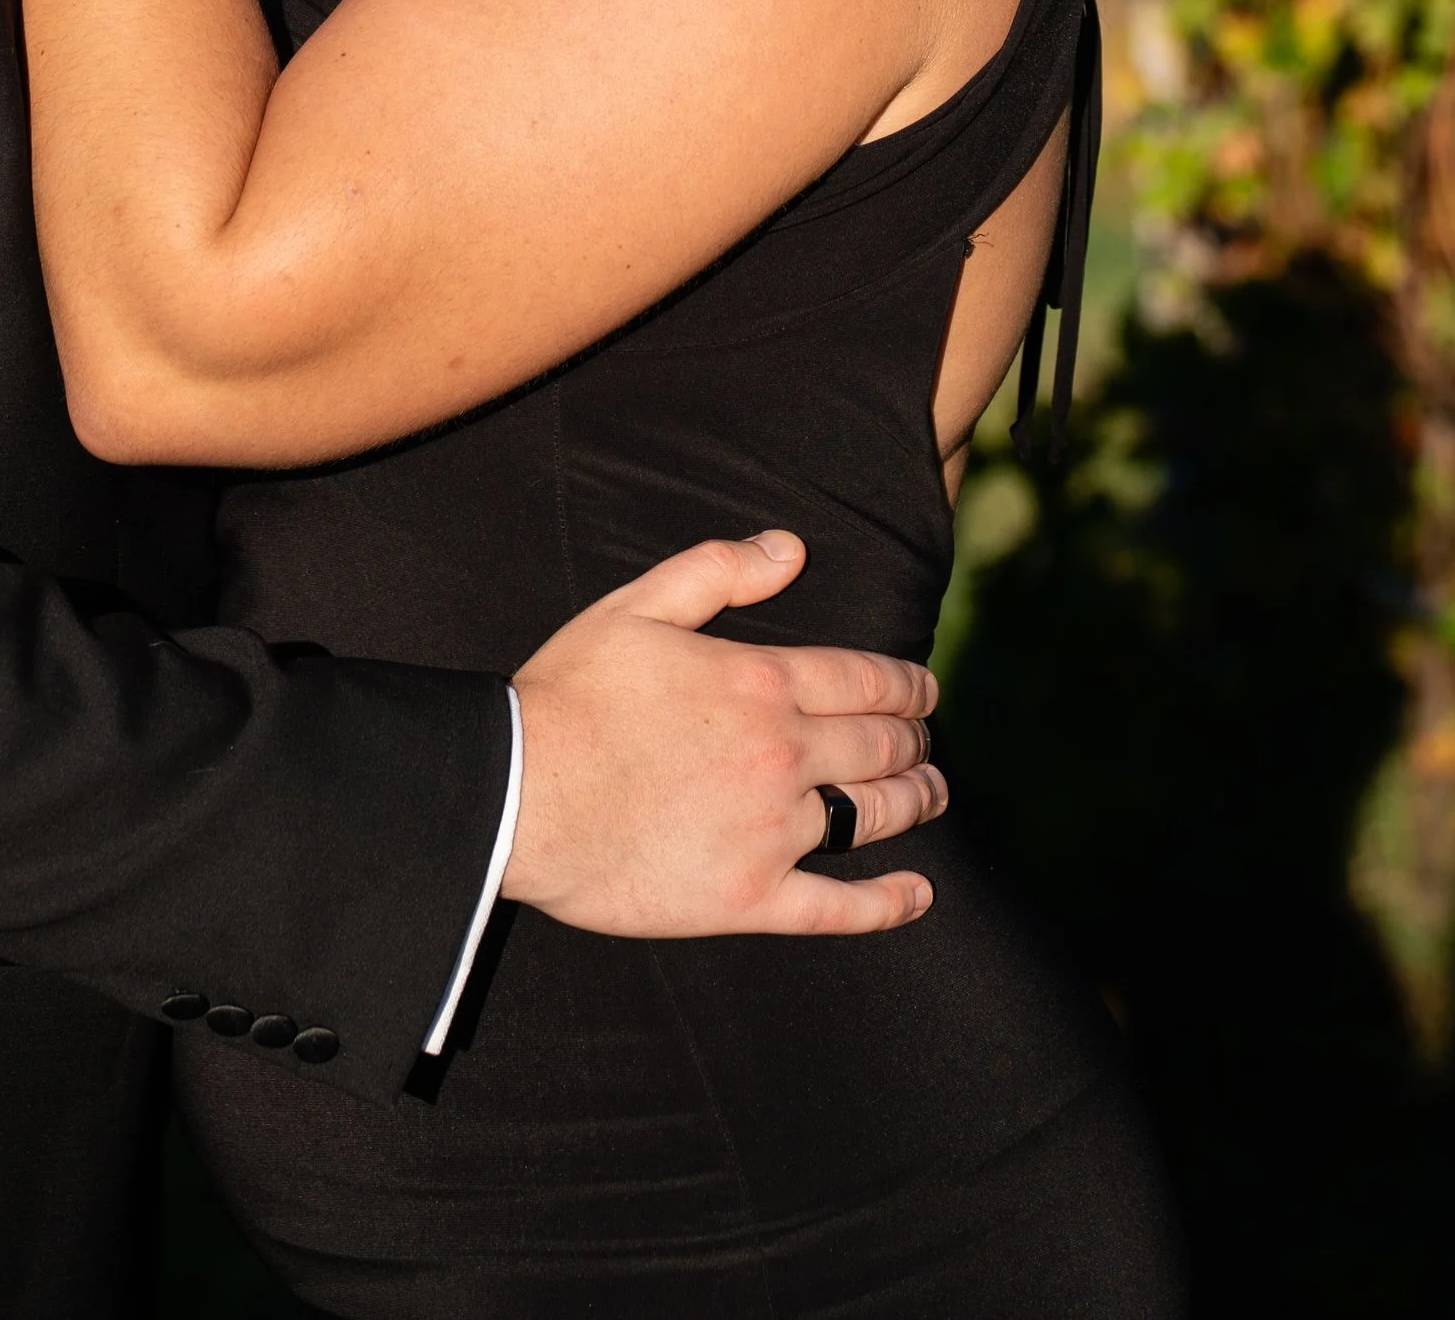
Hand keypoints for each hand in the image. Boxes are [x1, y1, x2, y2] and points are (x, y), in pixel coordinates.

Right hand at [505, 531, 942, 938]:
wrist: (521, 794)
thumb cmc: (571, 696)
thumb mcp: (637, 606)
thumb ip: (719, 570)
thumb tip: (792, 549)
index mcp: (760, 682)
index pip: (864, 680)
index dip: (906, 684)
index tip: (925, 689)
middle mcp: (782, 755)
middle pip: (880, 746)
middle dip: (915, 739)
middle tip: (926, 740)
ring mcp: (772, 832)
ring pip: (874, 817)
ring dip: (917, 801)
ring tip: (932, 793)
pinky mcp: (751, 897)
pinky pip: (840, 906)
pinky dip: (890, 904)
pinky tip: (920, 894)